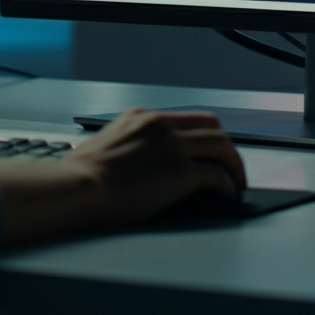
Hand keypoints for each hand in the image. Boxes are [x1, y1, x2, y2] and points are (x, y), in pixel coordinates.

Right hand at [0, 108, 246, 243]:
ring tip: (235, 182)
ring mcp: (172, 146)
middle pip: (210, 124)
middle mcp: (159, 124)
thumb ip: (127, 142)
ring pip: (221, 144)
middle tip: (228, 166)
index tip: (204, 152)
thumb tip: (139, 161)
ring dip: (233, 164)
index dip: (199, 136)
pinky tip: (225, 196)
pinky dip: (227, 187)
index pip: (183, 118)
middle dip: (224, 146)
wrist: (79, 187)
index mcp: (139, 117)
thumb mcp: (106, 143)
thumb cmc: (83, 174)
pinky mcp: (181, 171)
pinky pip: (218, 176)